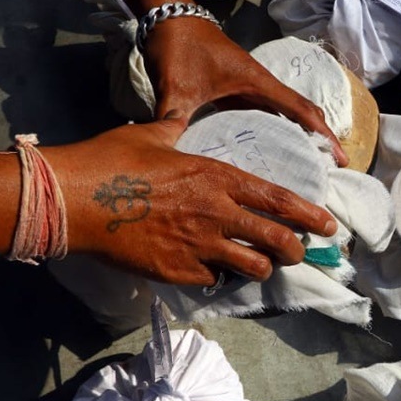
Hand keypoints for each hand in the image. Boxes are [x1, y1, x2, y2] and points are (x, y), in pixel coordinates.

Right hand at [44, 112, 337, 285]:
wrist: (72, 199)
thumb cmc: (109, 160)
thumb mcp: (152, 136)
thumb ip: (176, 131)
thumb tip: (178, 119)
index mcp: (217, 177)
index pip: (279, 199)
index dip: (309, 215)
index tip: (328, 226)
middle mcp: (217, 213)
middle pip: (278, 241)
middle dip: (296, 250)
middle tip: (298, 253)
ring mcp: (200, 246)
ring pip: (254, 268)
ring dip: (261, 268)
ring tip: (258, 266)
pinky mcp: (178, 271)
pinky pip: (214, 281)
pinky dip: (217, 278)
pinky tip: (212, 273)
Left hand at [142, 16, 350, 166]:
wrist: (169, 19)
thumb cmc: (179, 46)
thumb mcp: (175, 85)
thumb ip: (174, 118)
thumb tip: (172, 153)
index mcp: (257, 82)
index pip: (300, 110)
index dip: (322, 135)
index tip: (340, 158)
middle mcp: (260, 85)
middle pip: (301, 113)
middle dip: (319, 138)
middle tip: (329, 169)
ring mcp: (251, 87)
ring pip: (285, 114)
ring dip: (300, 136)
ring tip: (308, 166)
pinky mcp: (239, 90)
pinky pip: (266, 114)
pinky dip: (277, 131)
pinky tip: (273, 152)